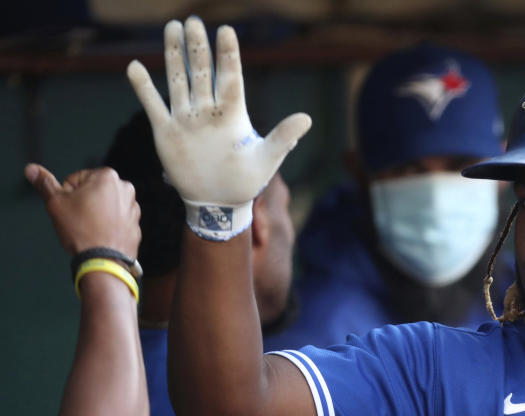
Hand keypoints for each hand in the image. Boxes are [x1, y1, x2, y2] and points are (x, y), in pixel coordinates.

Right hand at [25, 164, 140, 256]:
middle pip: (91, 191)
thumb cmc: (82, 231)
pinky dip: (107, 226)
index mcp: (107, 176)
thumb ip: (45, 183)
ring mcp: (133, 207)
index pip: (75, 179)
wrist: (103, 261)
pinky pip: (114, 221)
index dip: (67, 195)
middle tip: (78, 219)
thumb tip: (32, 169)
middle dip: (83, 203)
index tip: (70, 208)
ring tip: (90, 228)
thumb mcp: (56, 202)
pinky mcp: (135, 224)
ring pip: (103, 206)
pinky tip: (100, 235)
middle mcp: (125, 189)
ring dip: (95, 214)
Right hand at [126, 16, 310, 239]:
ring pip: (178, 81)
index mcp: (232, 114)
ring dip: (174, 55)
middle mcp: (208, 111)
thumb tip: (307, 118)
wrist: (219, 202)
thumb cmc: (246, 181)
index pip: (230, 78)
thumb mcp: (267, 159)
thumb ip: (283, 137)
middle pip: (201, 72)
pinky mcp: (167, 132)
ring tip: (173, 27)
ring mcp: (186, 120)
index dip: (227, 55)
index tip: (225, 31)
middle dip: (197, 47)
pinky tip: (134, 66)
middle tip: (194, 20)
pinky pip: (153, 106)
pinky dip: (143, 88)